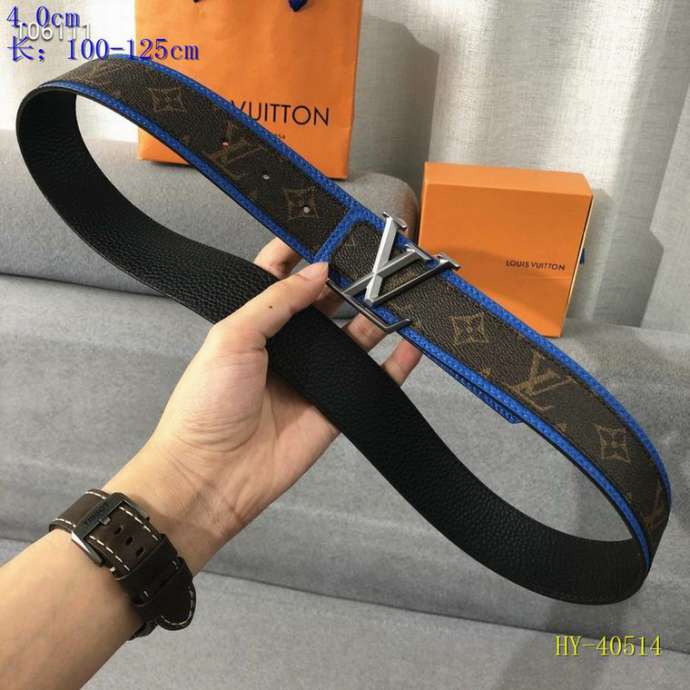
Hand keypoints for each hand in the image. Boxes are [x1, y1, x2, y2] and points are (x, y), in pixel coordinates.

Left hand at [105, 239, 421, 571]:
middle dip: (352, 280)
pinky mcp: (336, 404)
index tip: (333, 231)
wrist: (212, 474)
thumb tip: (318, 270)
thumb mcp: (232, 337)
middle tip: (382, 259)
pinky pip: (372, 379)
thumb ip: (275, 300)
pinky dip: (397, 364)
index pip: (283, 275)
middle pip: (329, 302)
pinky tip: (413, 345)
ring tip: (403, 293)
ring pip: (356, 336)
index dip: (305, 251)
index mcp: (256, 321)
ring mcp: (316, 373)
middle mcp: (290, 344)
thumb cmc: (207, 404)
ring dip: (378, 316)